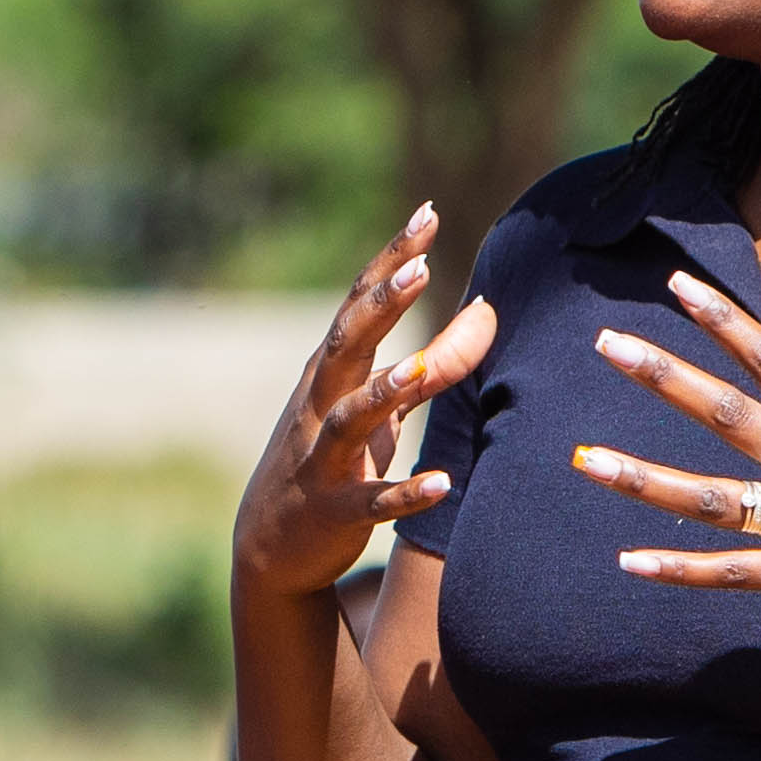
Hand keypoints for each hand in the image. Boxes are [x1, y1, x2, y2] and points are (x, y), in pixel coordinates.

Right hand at [236, 208, 501, 601]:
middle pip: (347, 345)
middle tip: (420, 265)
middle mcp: (320, 404)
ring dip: (384, 393)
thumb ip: (435, 358)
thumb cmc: (332, 458)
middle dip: (379, 306)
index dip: (389, 260)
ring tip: (421, 370)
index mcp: (331, 371)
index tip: (426, 214)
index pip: (358, 303)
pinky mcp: (334, 511)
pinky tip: (443, 485)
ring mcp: (322, 458)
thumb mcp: (382, 405)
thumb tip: (490, 309)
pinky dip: (404, 493)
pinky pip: (371, 501)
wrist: (270, 546)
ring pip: (350, 419)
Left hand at [569, 272, 760, 662]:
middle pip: (727, 414)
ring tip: (585, 460)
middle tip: (607, 345)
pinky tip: (628, 561)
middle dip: (664, 377)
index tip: (676, 287)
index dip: (724, 319)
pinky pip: (730, 574)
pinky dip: (678, 570)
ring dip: (642, 479)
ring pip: (710, 499)